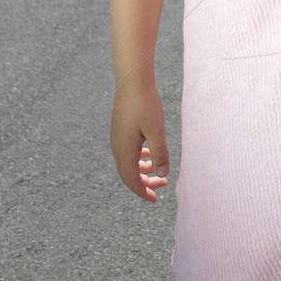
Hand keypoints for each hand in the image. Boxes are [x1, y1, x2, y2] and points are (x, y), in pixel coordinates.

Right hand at [110, 80, 168, 202]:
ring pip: (129, 162)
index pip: (131, 180)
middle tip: (162, 186)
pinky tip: (149, 154)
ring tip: (159, 171)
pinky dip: (139, 158)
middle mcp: (117, 146)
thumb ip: (159, 153)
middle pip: (129, 173)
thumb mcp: (156, 130)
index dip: (142, 192)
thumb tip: (162, 175)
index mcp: (124, 150)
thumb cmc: (145, 104)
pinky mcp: (121, 129)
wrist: (132, 80)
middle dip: (145, 183)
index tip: (155, 200)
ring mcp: (118, 137)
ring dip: (143, 169)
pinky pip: (128, 151)